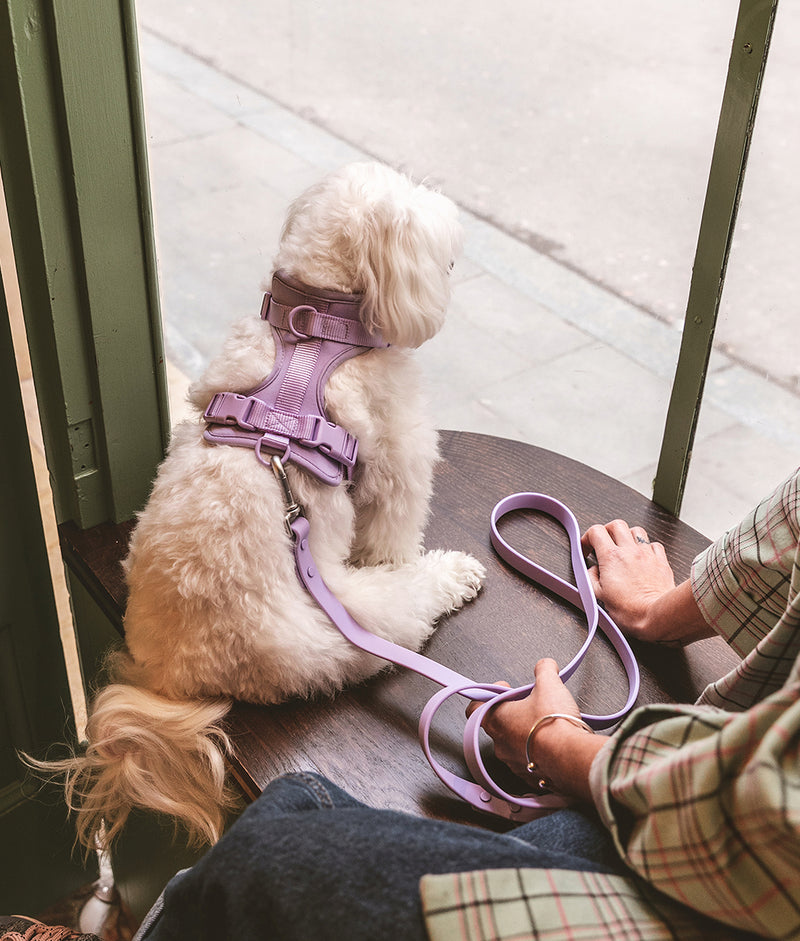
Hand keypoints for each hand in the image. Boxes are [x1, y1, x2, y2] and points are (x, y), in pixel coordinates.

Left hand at [468, 659, 582, 780]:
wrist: (572, 757)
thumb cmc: (553, 723)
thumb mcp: (549, 685)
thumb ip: (544, 670)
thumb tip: (546, 665)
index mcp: (497, 720)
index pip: (475, 708)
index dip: (488, 695)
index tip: (504, 689)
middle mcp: (501, 744)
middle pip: (498, 724)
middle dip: (513, 713)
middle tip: (529, 705)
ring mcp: (515, 763)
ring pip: (514, 745)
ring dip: (526, 734)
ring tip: (545, 724)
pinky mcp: (531, 778)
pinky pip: (530, 762)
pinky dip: (538, 753)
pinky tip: (553, 744)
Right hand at [580, 520, 712, 644]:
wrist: (657, 616)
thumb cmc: (630, 610)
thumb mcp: (599, 596)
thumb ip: (591, 578)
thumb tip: (591, 571)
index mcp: (611, 558)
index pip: (596, 531)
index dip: (588, 537)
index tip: (588, 548)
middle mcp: (629, 551)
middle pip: (617, 525)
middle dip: (607, 531)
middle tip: (605, 544)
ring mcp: (647, 554)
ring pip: (637, 530)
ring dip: (628, 536)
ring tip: (624, 549)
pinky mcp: (661, 561)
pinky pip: (654, 545)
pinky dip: (647, 548)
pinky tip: (643, 558)